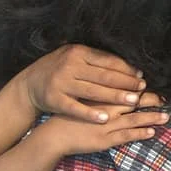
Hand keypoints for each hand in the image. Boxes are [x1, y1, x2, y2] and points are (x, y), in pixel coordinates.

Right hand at [20, 45, 147, 122]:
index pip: (107, 61)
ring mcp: (61, 83)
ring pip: (93, 91)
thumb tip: (128, 65)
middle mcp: (69, 65)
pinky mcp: (55, 99)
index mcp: (78, 52)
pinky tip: (106, 118)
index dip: (126, 69)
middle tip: (142, 89)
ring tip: (133, 101)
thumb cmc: (58, 69)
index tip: (140, 76)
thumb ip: (95, 60)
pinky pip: (76, 108)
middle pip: (104, 76)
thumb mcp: (74, 57)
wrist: (29, 84)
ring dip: (115, 96)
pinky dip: (91, 113)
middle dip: (126, 83)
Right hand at [37, 95, 167, 155]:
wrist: (53, 136)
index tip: (153, 84)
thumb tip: (116, 86)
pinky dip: (140, 134)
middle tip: (168, 98)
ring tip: (167, 115)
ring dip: (152, 117)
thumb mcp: (83, 100)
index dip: (141, 87)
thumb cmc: (69, 116)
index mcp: (101, 96)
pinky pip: (126, 136)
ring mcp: (107, 125)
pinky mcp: (105, 140)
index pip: (125, 88)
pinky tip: (152, 132)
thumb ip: (99, 93)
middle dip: (152, 100)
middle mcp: (106, 108)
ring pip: (135, 118)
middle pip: (134, 101)